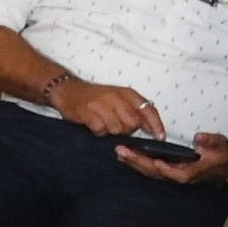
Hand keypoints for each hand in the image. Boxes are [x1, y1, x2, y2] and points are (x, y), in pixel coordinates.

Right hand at [53, 76, 167, 141]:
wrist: (68, 90)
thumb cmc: (96, 97)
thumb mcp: (119, 98)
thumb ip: (135, 111)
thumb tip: (151, 128)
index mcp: (127, 93)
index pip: (148, 110)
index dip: (156, 125)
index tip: (159, 137)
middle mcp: (115, 96)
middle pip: (133, 123)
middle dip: (128, 130)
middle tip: (118, 126)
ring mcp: (100, 103)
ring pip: (117, 128)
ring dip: (111, 131)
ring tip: (104, 125)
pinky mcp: (86, 111)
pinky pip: (100, 129)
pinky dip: (98, 131)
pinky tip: (94, 126)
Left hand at [119, 130, 227, 186]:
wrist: (220, 163)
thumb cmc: (220, 154)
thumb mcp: (220, 145)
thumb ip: (210, 141)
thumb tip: (199, 137)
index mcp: (193, 171)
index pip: (178, 174)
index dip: (168, 170)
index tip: (157, 162)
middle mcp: (179, 175)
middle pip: (157, 173)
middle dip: (139, 162)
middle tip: (123, 151)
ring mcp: (171, 174)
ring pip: (150, 172)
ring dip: (134, 162)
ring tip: (120, 152)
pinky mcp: (166, 170)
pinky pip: (149, 169)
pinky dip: (137, 162)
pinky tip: (125, 155)